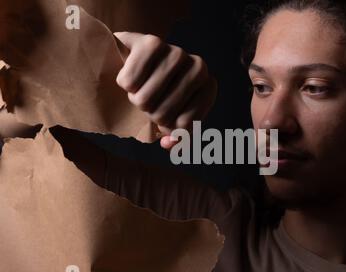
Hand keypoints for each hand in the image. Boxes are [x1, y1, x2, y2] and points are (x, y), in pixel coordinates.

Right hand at [114, 32, 216, 148]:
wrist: (138, 55)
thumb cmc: (161, 90)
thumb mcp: (174, 115)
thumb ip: (177, 135)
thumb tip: (168, 144)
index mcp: (209, 88)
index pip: (186, 125)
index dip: (169, 126)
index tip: (167, 113)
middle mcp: (200, 68)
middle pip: (163, 115)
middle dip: (150, 113)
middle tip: (150, 99)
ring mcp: (177, 53)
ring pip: (145, 100)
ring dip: (136, 99)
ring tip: (141, 88)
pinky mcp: (151, 42)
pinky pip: (130, 82)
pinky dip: (125, 83)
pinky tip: (132, 73)